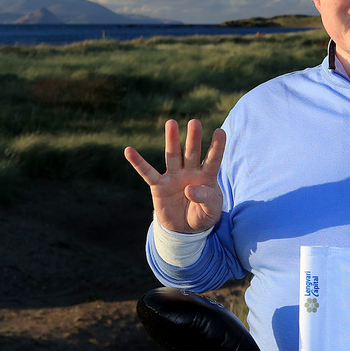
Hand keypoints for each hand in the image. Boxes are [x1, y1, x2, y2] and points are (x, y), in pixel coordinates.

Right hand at [124, 119, 225, 234]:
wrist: (185, 228)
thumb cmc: (202, 215)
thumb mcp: (211, 212)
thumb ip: (205, 199)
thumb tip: (189, 189)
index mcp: (206, 177)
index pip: (213, 160)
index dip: (216, 147)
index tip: (220, 132)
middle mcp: (189, 172)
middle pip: (192, 153)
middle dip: (193, 138)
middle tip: (194, 122)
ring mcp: (173, 177)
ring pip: (172, 156)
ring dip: (171, 140)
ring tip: (171, 122)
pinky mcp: (159, 186)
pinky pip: (147, 173)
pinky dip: (138, 162)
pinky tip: (128, 151)